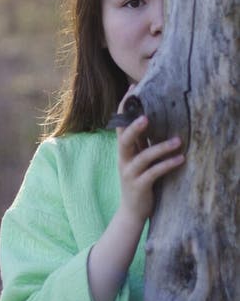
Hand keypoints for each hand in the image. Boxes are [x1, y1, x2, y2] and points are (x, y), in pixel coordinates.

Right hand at [116, 86, 184, 223]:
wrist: (132, 211)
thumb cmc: (138, 180)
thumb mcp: (137, 158)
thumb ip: (141, 142)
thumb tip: (150, 118)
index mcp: (123, 150)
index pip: (120, 124)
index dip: (125, 107)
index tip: (132, 89)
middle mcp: (123, 159)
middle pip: (124, 139)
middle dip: (134, 128)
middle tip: (147, 117)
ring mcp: (130, 173)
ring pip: (143, 157)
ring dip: (161, 148)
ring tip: (179, 141)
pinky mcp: (140, 186)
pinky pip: (153, 173)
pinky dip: (167, 165)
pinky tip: (180, 159)